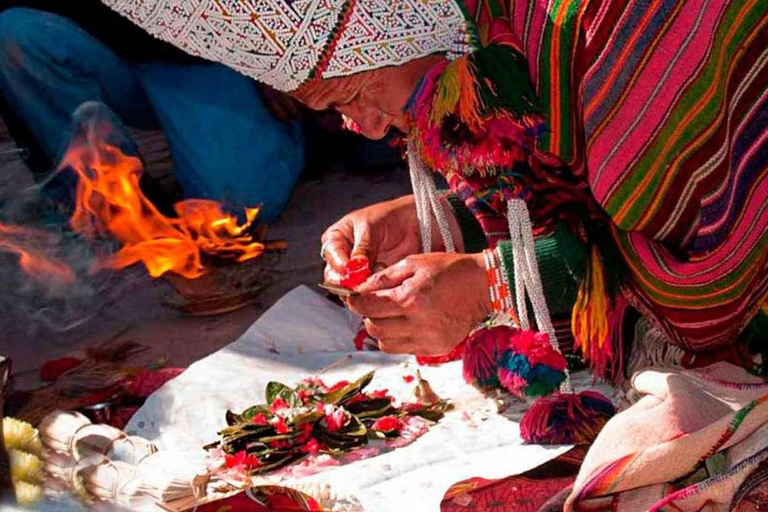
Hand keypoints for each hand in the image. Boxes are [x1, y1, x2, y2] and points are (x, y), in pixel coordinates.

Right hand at [321, 196, 421, 284]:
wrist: (412, 223)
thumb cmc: (388, 218)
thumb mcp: (370, 227)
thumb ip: (361, 249)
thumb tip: (353, 268)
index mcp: (335, 239)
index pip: (331, 257)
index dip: (340, 266)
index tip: (352, 271)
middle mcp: (341, 257)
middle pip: (334, 277)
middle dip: (349, 281)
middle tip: (364, 281)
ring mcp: (354, 271)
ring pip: (348, 288)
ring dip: (363, 286)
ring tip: (379, 275)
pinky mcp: (369, 281)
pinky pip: (365, 292)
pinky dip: (374, 290)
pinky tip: (385, 280)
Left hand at [347, 253, 490, 355]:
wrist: (483, 285)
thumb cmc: (449, 269)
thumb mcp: (413, 263)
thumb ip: (383, 278)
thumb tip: (358, 289)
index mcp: (410, 299)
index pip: (367, 307)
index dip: (355, 301)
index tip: (355, 297)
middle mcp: (418, 323)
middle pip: (373, 328)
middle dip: (368, 315)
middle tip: (376, 304)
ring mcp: (428, 339)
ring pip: (385, 344)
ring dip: (382, 330)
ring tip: (392, 315)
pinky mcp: (436, 348)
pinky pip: (404, 349)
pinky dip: (399, 338)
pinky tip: (409, 323)